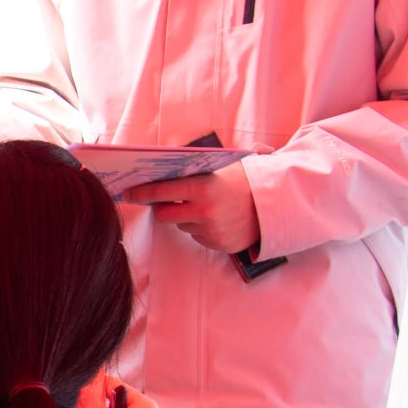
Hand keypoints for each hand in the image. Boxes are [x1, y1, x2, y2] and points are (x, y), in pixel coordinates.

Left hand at [124, 163, 260, 254]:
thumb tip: (159, 162)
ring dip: (187, 217)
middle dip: (163, 207)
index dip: (141, 193)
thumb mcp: (219, 167)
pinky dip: (203, 228)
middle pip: (164, 215)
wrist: (278, 201)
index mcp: (203, 188)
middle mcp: (204, 212)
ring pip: (183, 225)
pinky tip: (219, 218)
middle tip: (169, 200)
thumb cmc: (246, 179)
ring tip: (209, 206)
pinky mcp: (219, 244)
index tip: (128, 193)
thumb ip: (191, 169)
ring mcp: (211, 230)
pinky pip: (198, 236)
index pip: (160, 192)